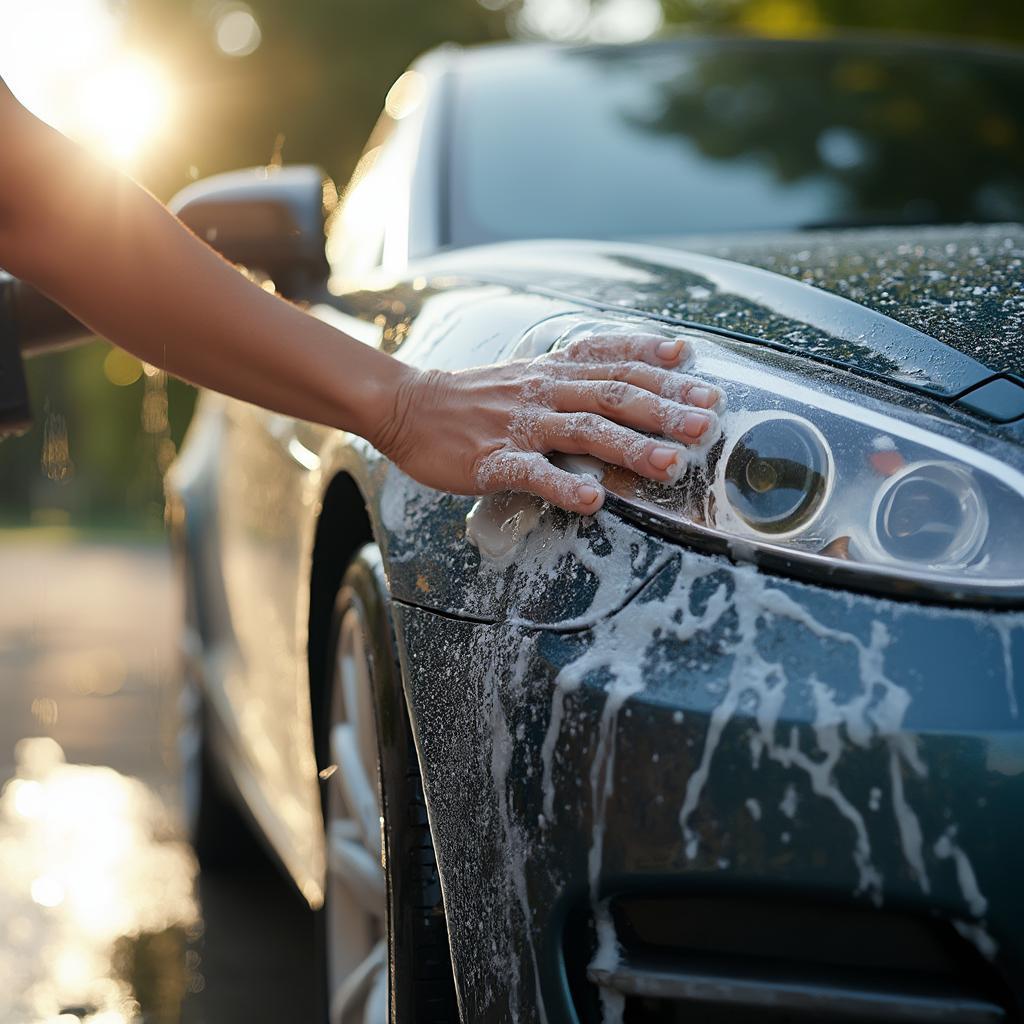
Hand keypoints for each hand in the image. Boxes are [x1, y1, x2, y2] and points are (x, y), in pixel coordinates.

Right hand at [375, 331, 722, 513]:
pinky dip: (563, 486)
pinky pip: (532, 473)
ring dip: (629, 446)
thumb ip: (572, 379)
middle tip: (705, 422)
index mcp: (554, 373)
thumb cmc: (473, 398)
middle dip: (663, 409)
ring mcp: (520, 425)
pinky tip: (592, 501)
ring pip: (583, 431)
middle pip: (612, 395)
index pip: (615, 361)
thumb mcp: (528, 376)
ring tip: (669, 463)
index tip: (700, 376)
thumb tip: (622, 385)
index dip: (660, 368)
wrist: (409, 406)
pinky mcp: (493, 459)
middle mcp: (544, 393)